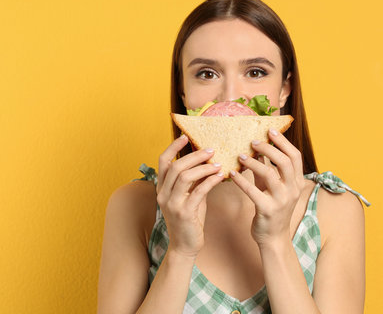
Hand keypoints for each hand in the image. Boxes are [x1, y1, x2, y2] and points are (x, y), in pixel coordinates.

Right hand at [156, 135, 224, 257]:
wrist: (185, 245)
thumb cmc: (190, 219)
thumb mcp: (189, 195)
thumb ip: (193, 180)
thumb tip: (205, 160)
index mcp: (162, 188)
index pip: (163, 161)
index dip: (173, 147)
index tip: (185, 136)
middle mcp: (163, 194)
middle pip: (176, 166)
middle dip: (195, 155)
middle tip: (211, 150)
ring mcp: (172, 204)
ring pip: (185, 176)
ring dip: (203, 167)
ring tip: (218, 164)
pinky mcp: (184, 213)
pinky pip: (198, 191)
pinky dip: (210, 181)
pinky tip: (220, 176)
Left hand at [230, 129, 306, 247]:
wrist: (273, 238)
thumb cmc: (272, 208)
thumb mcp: (272, 187)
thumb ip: (267, 168)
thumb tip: (257, 148)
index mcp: (297, 182)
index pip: (295, 156)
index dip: (283, 142)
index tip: (270, 131)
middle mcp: (293, 190)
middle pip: (285, 162)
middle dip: (268, 148)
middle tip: (253, 141)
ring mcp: (282, 201)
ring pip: (269, 174)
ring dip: (253, 162)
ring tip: (240, 156)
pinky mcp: (267, 210)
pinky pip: (253, 191)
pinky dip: (241, 180)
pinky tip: (232, 174)